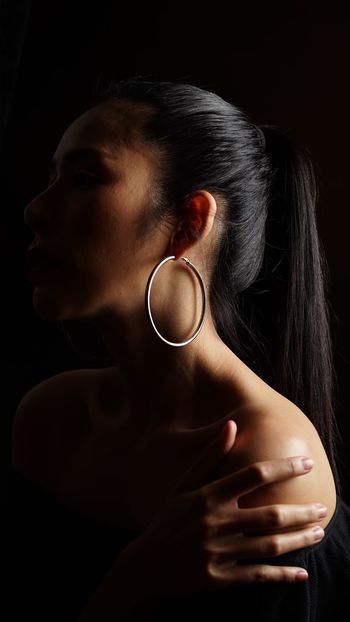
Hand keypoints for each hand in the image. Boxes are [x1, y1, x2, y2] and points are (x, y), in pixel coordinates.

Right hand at [113, 417, 325, 599]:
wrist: (146, 566)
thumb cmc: (168, 520)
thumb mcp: (185, 485)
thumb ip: (211, 456)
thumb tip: (232, 424)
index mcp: (207, 496)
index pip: (253, 475)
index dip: (283, 467)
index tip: (307, 462)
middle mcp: (214, 523)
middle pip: (268, 515)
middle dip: (300, 511)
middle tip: (321, 507)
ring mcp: (216, 553)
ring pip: (268, 546)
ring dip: (298, 540)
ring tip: (318, 532)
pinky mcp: (218, 579)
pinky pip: (257, 576)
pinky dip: (282, 575)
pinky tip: (301, 573)